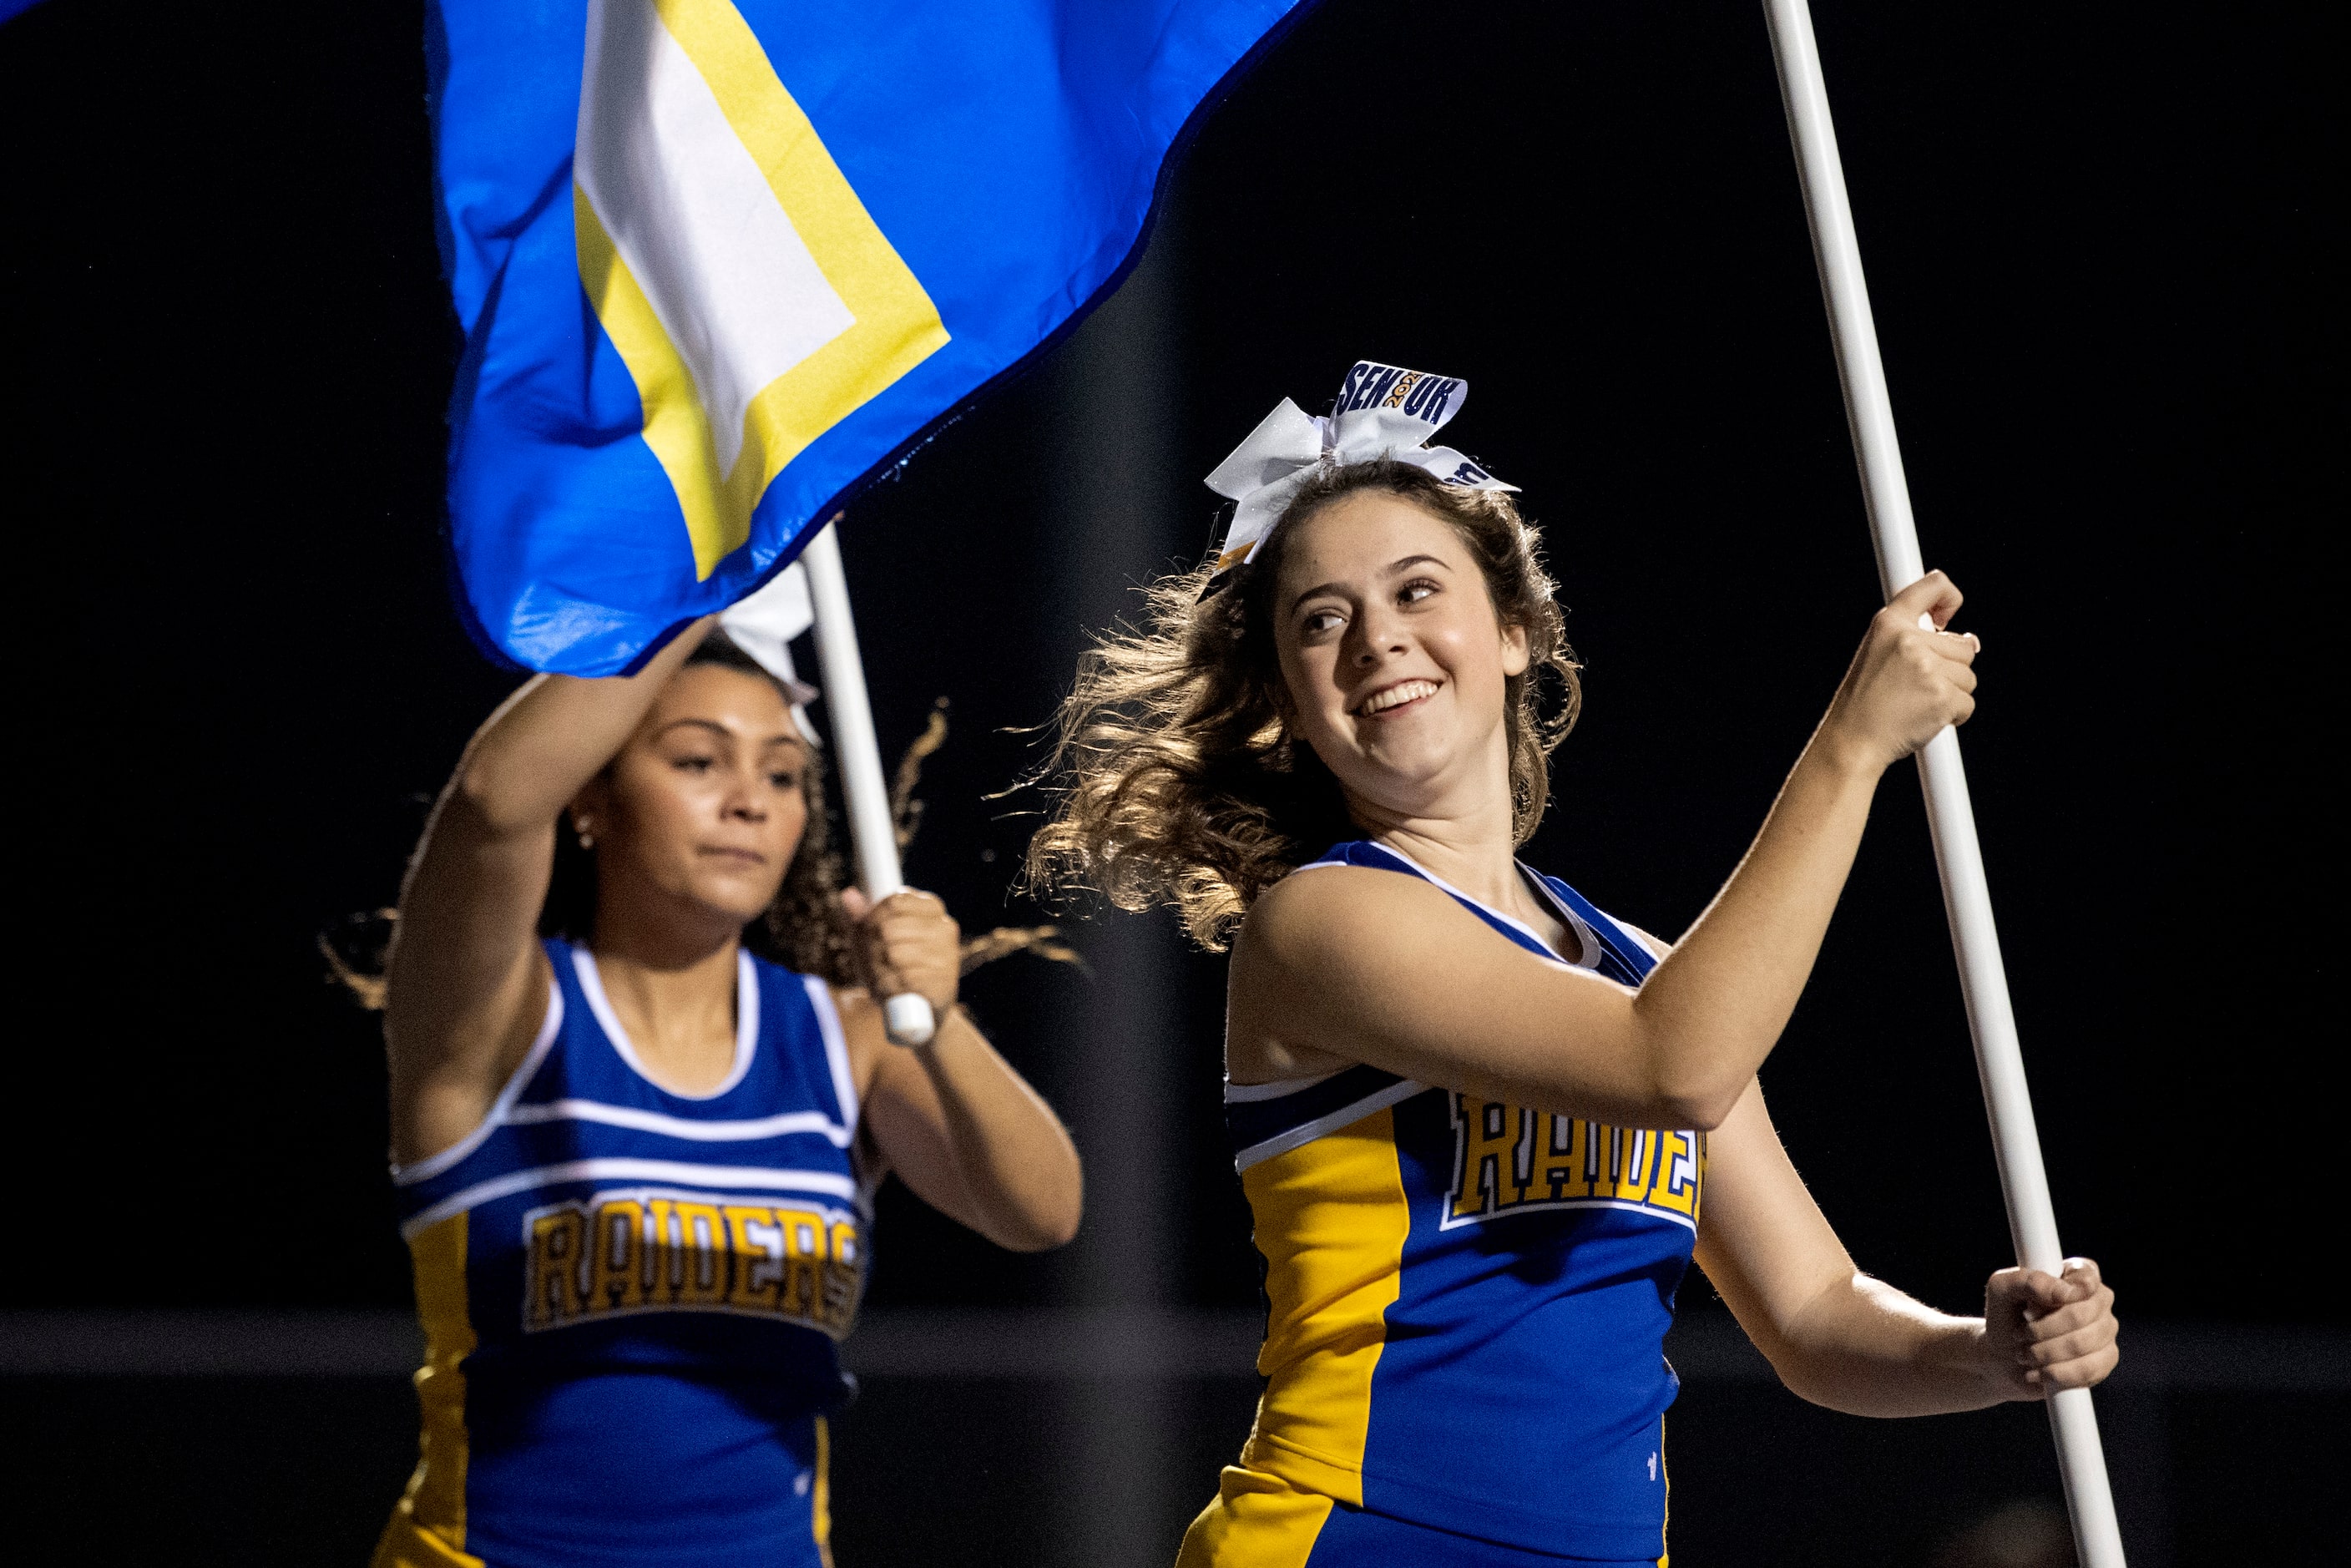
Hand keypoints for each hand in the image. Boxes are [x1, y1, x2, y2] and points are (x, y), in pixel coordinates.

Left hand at [841, 887, 961, 1016]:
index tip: (868, 933)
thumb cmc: (894, 970)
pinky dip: (889, 987)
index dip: (872, 918)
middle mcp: (944, 928)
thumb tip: (847, 894)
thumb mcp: (874, 942)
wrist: (923, 1014)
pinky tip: (891, 990)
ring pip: (894, 953)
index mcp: (931, 908)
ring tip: (882, 978)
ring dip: (879, 969)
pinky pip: (903, 979)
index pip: (895, 901)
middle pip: (889, 927)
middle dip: (872, 947)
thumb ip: (861, 918)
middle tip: (874, 962)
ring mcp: (946, 954)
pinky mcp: (943, 982)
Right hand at [1818, 571, 1980, 771]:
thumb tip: (1971, 640)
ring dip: (1951, 692)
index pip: (1933, 585)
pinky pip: (1968, 702)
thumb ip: (1917, 638)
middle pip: (1963, 645)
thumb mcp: (1877, 653)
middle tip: (1917, 685)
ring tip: (1917, 702)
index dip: (1949, 596)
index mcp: (1889, 623)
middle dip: (1950, 667)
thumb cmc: (1863, 702)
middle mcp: (1909, 640)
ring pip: (1968, 676)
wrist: (1853, 740)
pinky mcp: (1943, 696)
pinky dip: (1954, 715)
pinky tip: (1926, 717)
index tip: (1948, 613)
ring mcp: (1928, 668)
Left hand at [1981, 1258, 2117, 1398]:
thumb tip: (2066, 1292)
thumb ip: (2027, 1280)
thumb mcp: (2001, 1290)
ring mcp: (2105, 1331)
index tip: (2030, 1309)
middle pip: (2081, 1315)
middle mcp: (2097, 1300)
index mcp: (2076, 1274)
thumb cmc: (2004, 1317)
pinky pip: (2089, 1370)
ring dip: (2044, 1353)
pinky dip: (2056, 1373)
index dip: (2061, 1294)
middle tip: (2020, 1335)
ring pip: (2083, 1344)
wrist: (2003, 1358)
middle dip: (2041, 1330)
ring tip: (2025, 1355)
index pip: (2086, 1277)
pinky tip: (2038, 1372)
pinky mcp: (2105, 1361)